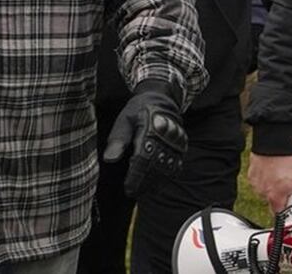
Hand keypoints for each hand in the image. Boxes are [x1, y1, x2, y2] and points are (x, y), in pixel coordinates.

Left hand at [103, 83, 187, 197]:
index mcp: (150, 128)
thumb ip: (118, 139)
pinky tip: (155, 183)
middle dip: (144, 182)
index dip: (136, 176)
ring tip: (142, 191)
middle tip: (133, 192)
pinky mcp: (181, 146)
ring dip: (155, 182)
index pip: (143, 158)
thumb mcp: (124, 120)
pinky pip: (175, 165)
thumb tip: (110, 158)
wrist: (161, 98)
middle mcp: (166, 136)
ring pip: (167, 168)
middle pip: (156, 166)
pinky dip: (165, 176)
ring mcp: (176, 142)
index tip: (128, 187)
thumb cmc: (139, 110)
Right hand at [248, 152, 291, 212]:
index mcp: (277, 195)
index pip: (279, 215)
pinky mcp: (252, 174)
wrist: (275, 140)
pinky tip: (273, 169)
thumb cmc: (289, 157)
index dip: (286, 212)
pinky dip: (265, 178)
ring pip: (266, 191)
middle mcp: (264, 192)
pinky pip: (260, 181)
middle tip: (288, 185)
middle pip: (273, 202)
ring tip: (280, 173)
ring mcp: (256, 183)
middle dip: (281, 196)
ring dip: (272, 186)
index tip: (291, 208)